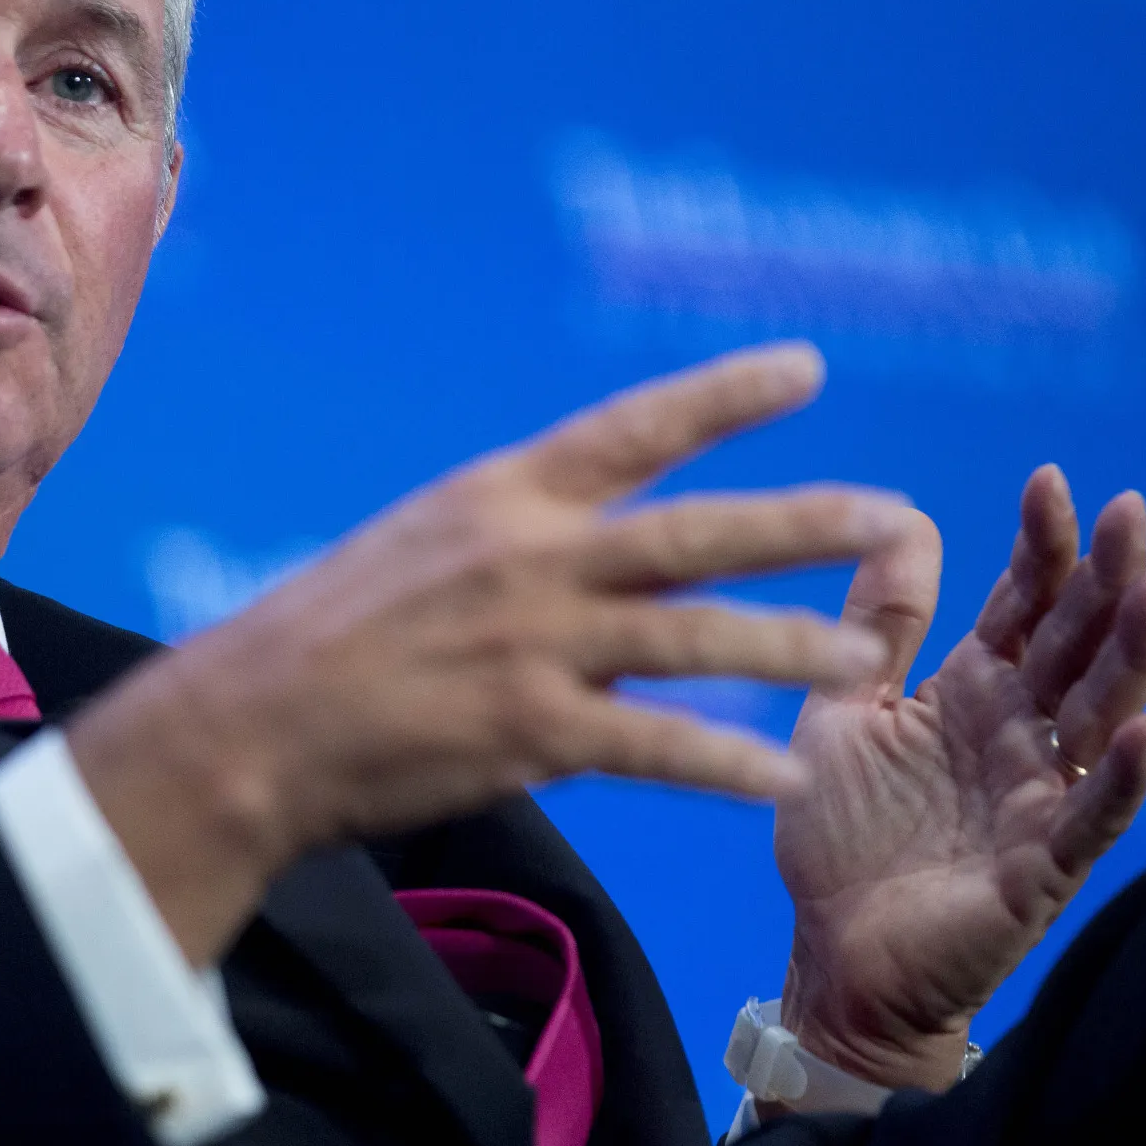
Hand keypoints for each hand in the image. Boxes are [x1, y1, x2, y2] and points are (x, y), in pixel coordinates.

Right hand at [69, 343, 915, 966]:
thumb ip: (519, 538)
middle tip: (894, 514)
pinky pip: (655, 746)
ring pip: (696, 637)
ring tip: (865, 654)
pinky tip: (781, 776)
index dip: (724, 396)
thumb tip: (602, 538)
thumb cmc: (331, 632)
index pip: (633, 429)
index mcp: (502, 496)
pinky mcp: (528, 731)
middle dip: (804, 521)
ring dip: (791, 646)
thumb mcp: (422, 542)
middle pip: (695, 530)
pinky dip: (726, 763)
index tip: (807, 369)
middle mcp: (528, 556)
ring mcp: (533, 643)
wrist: (251, 719)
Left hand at [773, 466, 1145, 1092]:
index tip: (1051, 479)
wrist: (832, 955)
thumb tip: (907, 517)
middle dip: (1101, 578)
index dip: (1040, 547)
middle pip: (1075, 644)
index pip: (1024, 605)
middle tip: (1129, 509)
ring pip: (1099, 715)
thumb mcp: (844, 709)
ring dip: (1130, 655)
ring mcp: (1037, 798)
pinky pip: (1090, 818)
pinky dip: (1119, 777)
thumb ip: (881, 626)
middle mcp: (1017, 735)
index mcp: (972, 692)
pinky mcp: (1040, 869)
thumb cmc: (841, 836)